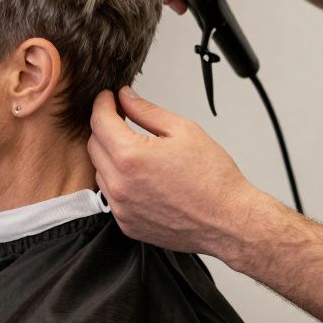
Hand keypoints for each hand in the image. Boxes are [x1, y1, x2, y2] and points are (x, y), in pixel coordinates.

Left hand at [87, 87, 266, 258]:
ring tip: (138, 151)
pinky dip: (118, 182)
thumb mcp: (183, 130)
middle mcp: (120, 184)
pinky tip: (141, 177)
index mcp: (131, 157)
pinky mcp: (126, 224)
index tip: (107, 98)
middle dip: (104, 127)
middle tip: (122, 119)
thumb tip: (126, 98)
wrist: (229, 221)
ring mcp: (121, 208)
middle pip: (93, 145)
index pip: (99, 121)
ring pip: (100, 171)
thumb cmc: (213, 180)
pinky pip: (110, 195)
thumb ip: (146, 111)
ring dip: (110, 156)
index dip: (102, 103)